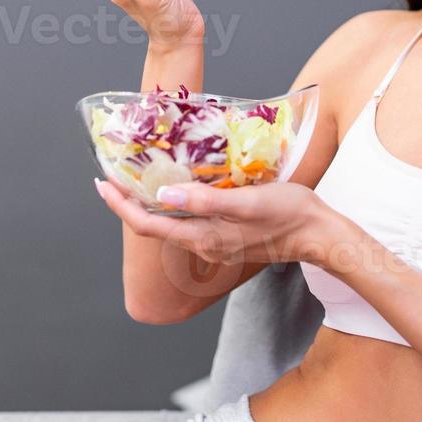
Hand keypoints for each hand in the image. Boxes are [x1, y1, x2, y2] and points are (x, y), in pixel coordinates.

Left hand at [94, 176, 339, 267]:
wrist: (319, 234)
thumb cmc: (288, 214)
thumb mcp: (247, 202)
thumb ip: (205, 200)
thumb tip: (165, 195)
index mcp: (203, 236)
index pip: (146, 224)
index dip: (120, 205)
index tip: (102, 184)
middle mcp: (203, 245)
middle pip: (153, 225)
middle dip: (129, 202)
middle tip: (113, 176)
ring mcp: (214, 244)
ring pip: (170, 224)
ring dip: (150, 203)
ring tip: (138, 177)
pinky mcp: (226, 237)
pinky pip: (189, 222)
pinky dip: (174, 204)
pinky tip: (176, 187)